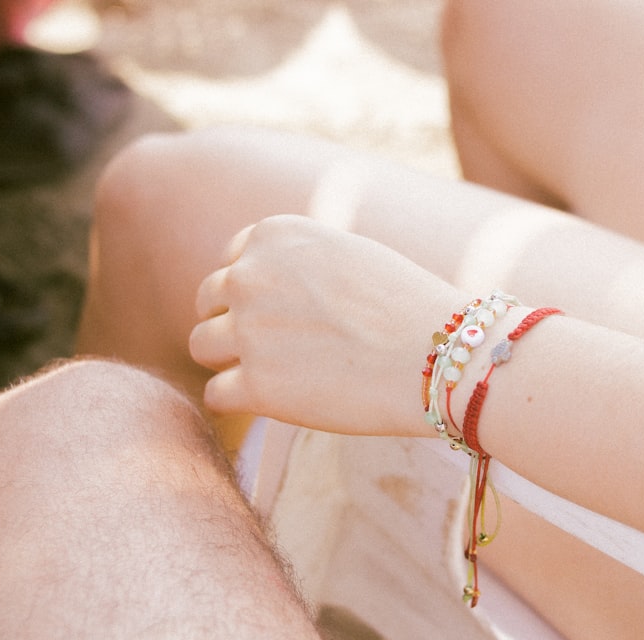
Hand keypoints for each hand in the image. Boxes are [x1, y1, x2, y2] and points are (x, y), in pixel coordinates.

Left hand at [190, 215, 464, 434]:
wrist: (440, 355)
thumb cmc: (408, 307)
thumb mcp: (348, 254)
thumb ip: (297, 262)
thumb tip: (261, 289)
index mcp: (275, 234)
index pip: (231, 261)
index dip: (254, 292)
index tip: (289, 313)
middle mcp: (250, 274)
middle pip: (208, 302)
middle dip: (237, 324)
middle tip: (284, 349)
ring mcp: (248, 330)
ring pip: (202, 346)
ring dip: (233, 362)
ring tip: (281, 375)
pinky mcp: (256, 385)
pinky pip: (216, 394)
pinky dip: (243, 401)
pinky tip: (281, 402)